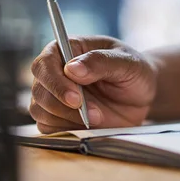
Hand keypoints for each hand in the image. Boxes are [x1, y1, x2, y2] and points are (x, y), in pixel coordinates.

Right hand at [29, 36, 156, 133]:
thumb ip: (100, 62)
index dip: (55, 82)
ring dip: (67, 119)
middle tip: (93, 114)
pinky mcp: (57, 117)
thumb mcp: (127, 62)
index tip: (76, 99)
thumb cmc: (134, 71)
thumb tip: (72, 68)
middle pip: (39, 90)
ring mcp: (53, 95)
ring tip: (97, 118)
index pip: (44, 63)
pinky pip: (47, 127)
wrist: (140, 96)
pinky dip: (65, 130)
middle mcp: (55, 72)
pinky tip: (87, 126)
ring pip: (40, 110)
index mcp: (67, 49)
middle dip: (62, 105)